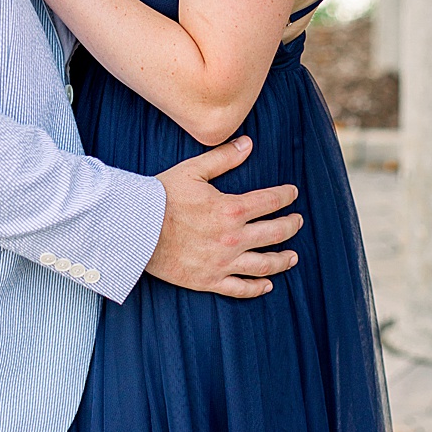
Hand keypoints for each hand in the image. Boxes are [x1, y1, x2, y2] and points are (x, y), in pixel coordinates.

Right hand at [147, 135, 302, 296]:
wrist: (132, 230)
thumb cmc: (161, 197)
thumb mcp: (193, 170)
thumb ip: (223, 157)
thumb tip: (248, 143)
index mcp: (231, 209)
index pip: (271, 201)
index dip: (286, 196)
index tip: (293, 193)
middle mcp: (233, 238)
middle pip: (275, 233)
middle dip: (291, 226)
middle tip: (298, 221)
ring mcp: (222, 262)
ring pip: (264, 265)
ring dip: (283, 260)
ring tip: (293, 257)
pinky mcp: (208, 280)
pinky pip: (240, 288)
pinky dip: (257, 288)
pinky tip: (267, 285)